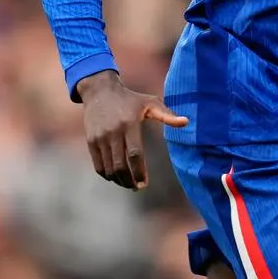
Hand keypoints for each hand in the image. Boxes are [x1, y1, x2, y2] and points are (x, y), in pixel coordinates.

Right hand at [77, 70, 187, 189]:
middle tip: (138, 187)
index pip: (135, 154)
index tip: (145, 183)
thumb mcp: (149, 103)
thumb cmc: (129, 99)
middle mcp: (113, 133)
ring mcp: (100, 138)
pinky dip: (106, 175)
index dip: (140, 172)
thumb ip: (167, 115)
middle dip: (129, 181)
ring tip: (128, 183)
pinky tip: (115, 177)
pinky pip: (98, 165)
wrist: (100, 91)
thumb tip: (186, 122)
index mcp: (129, 124)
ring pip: (108, 169)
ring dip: (119, 180)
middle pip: (120, 166)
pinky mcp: (91, 141)